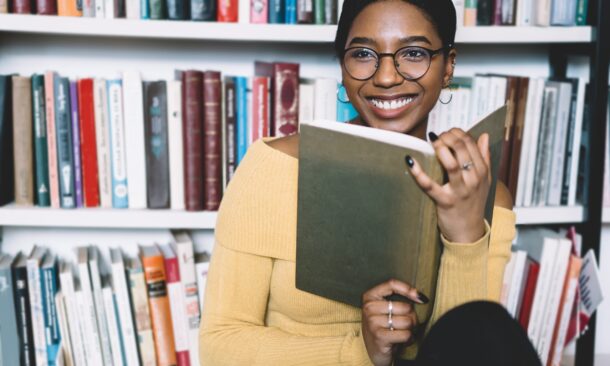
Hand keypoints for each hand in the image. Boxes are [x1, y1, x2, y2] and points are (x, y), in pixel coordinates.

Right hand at [361, 279, 425, 365]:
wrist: (375, 351)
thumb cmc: (384, 327)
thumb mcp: (385, 309)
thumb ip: (399, 299)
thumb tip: (421, 297)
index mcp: (370, 296)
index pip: (392, 284)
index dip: (409, 290)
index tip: (421, 298)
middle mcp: (369, 307)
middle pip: (405, 306)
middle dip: (412, 317)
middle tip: (405, 324)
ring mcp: (373, 322)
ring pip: (407, 321)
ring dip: (410, 329)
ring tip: (402, 332)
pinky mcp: (379, 336)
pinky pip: (406, 334)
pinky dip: (409, 339)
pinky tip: (403, 340)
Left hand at [405, 128, 490, 242]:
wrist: (469, 232)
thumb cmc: (474, 203)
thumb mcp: (485, 180)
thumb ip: (485, 157)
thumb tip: (483, 136)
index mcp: (482, 172)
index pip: (471, 144)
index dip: (457, 133)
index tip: (447, 132)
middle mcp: (473, 180)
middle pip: (461, 149)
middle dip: (447, 137)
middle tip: (437, 136)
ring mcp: (459, 191)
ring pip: (450, 164)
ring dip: (440, 148)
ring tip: (432, 142)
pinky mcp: (444, 201)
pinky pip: (429, 185)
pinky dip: (418, 173)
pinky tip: (410, 161)